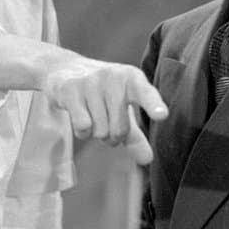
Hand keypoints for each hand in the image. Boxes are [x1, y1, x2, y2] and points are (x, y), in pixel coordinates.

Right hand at [41, 57, 166, 164]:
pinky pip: (83, 126)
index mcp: (132, 79)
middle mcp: (113, 77)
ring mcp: (90, 82)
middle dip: (113, 135)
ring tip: (92, 115)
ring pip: (100, 131)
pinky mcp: (70, 89)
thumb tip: (147, 159)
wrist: (66, 69)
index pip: (145, 93)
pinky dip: (82, 131)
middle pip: (119, 130)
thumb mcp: (123, 110)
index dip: (154, 105)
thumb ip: (136, 136)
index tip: (162, 115)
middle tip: (106, 120)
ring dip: (96, 132)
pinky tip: (79, 116)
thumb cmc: (103, 94)